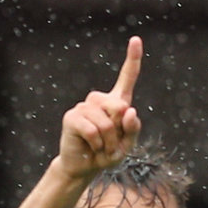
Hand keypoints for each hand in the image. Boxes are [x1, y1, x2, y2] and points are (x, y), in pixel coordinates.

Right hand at [55, 37, 143, 179]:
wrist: (83, 167)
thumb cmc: (106, 154)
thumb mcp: (127, 145)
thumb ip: (133, 129)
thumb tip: (129, 110)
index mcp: (116, 103)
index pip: (127, 79)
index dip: (132, 60)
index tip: (135, 40)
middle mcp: (99, 100)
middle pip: (119, 107)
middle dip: (120, 132)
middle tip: (111, 144)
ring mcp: (84, 107)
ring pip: (106, 123)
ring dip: (108, 143)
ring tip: (101, 148)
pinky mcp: (72, 117)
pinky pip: (93, 130)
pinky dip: (96, 144)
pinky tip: (91, 147)